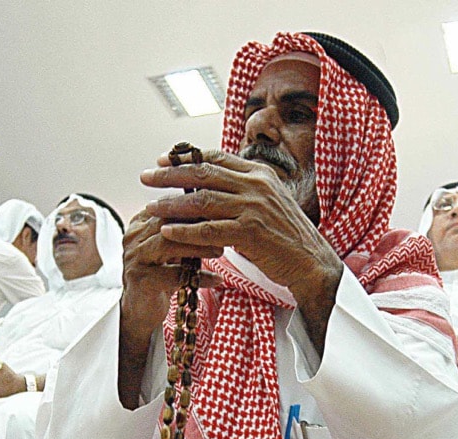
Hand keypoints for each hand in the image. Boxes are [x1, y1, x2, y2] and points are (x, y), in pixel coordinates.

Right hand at [119, 209, 221, 352]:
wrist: (140, 311)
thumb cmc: (160, 276)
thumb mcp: (172, 249)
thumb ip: (185, 232)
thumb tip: (217, 214)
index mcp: (140, 224)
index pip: (169, 207)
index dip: (195, 208)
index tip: (220, 211)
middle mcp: (133, 237)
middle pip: (168, 222)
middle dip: (198, 225)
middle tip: (224, 228)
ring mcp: (134, 258)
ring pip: (168, 245)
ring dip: (198, 247)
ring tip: (220, 251)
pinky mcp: (141, 280)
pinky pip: (174, 276)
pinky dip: (199, 278)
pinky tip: (216, 279)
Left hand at [140, 149, 342, 333]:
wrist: (311, 262)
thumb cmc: (287, 237)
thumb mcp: (268, 203)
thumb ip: (243, 191)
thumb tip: (213, 186)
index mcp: (260, 174)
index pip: (216, 157)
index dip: (186, 157)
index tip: (163, 159)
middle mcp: (256, 185)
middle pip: (203, 174)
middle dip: (170, 174)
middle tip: (146, 176)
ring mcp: (253, 207)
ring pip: (202, 201)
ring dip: (172, 204)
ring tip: (151, 207)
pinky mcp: (250, 232)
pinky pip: (209, 230)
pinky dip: (186, 231)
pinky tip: (168, 232)